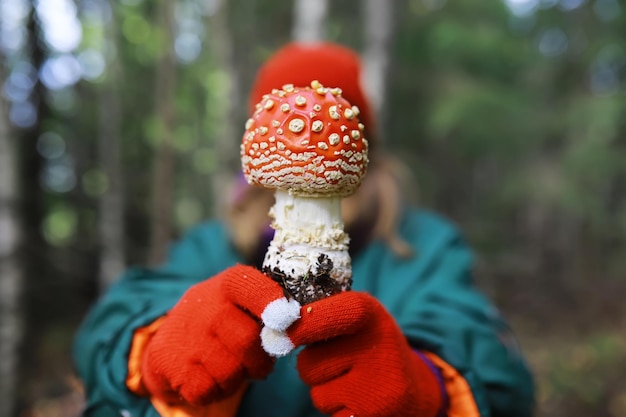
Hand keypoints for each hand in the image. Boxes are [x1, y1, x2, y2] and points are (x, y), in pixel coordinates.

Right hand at [141, 265, 298, 405]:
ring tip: (231, 368)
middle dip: (260, 360)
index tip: (286, 317)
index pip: (249, 285)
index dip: (269, 301)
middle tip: (259, 364)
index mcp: (228, 285)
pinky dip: (214, 391)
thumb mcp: (241, 304)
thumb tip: (293, 328)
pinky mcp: (169, 362)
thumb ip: (267, 312)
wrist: (171, 338)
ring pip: (229, 370)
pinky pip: (206, 389)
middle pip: (247, 339)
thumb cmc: (222, 320)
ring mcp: (186, 334)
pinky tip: (210, 377)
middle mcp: (205, 305)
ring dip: (237, 378)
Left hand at [287, 292, 442, 416]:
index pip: (323, 315)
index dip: (299, 325)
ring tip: (354, 381)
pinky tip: (360, 400)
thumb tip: (276, 331)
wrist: (414, 389)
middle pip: (309, 364)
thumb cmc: (371, 347)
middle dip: (313, 366)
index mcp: (371, 315)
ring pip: (317, 393)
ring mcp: (377, 388)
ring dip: (326, 390)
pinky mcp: (372, 416)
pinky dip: (339, 410)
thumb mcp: (359, 319)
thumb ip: (321, 316)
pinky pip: (331, 415)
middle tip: (339, 362)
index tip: (281, 327)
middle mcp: (377, 349)